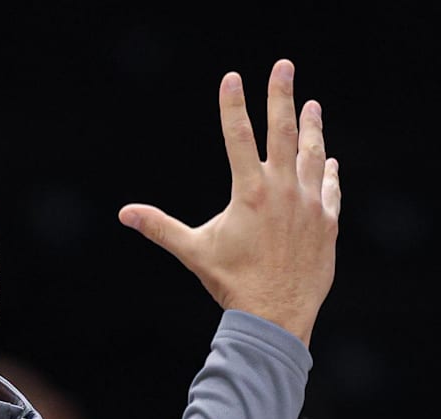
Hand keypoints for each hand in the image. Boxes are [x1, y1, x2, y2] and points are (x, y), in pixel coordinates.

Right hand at [119, 59, 340, 346]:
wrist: (277, 315)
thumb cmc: (232, 283)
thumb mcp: (193, 251)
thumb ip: (160, 227)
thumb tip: (124, 213)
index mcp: (250, 193)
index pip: (238, 137)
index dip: (232, 105)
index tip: (232, 78)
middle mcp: (284, 191)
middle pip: (283, 132)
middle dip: (282, 95)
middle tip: (284, 66)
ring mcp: (310, 205)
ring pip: (313, 155)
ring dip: (311, 128)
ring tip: (312, 105)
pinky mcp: (327, 223)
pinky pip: (330, 189)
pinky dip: (328, 171)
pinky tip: (328, 159)